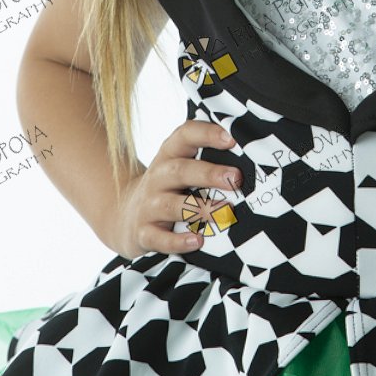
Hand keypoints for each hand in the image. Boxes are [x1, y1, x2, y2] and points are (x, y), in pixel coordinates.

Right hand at [113, 119, 240, 259]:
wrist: (123, 215)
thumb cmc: (167, 186)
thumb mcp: (179, 165)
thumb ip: (206, 156)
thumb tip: (252, 156)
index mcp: (169, 154)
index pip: (185, 135)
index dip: (207, 134)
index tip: (231, 139)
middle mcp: (158, 176)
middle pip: (181, 171)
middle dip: (209, 174)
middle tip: (236, 179)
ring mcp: (149, 205)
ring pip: (173, 205)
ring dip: (200, 208)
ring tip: (226, 211)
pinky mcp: (143, 232)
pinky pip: (159, 238)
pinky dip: (177, 241)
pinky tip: (197, 241)